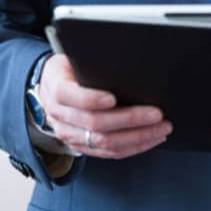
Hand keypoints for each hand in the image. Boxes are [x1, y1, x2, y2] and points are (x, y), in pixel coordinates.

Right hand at [37, 54, 171, 157]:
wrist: (49, 88)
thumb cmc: (68, 69)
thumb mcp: (72, 58)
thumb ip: (90, 63)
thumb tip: (123, 63)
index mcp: (56, 90)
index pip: (72, 97)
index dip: (92, 99)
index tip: (113, 97)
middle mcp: (60, 117)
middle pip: (95, 124)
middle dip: (130, 120)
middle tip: (156, 114)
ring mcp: (70, 135)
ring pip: (106, 143)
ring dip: (138, 137)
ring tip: (161, 128)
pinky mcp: (82, 147)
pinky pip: (110, 152)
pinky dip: (134, 147)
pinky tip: (151, 138)